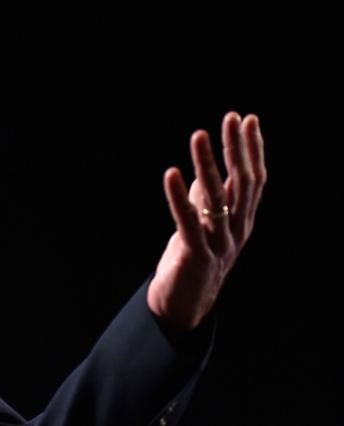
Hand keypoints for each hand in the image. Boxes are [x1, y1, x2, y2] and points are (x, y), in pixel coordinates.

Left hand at [147, 112, 266, 330]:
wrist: (184, 307)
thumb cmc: (193, 262)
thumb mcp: (203, 226)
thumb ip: (206, 201)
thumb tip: (203, 172)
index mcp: (242, 221)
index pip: (253, 179)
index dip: (252, 149)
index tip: (247, 119)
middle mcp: (237, 230)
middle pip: (242, 183)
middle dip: (237, 148)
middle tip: (232, 118)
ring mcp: (219, 244)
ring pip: (217, 199)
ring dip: (207, 164)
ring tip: (199, 135)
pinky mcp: (196, 256)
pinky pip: (188, 222)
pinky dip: (179, 197)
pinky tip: (172, 173)